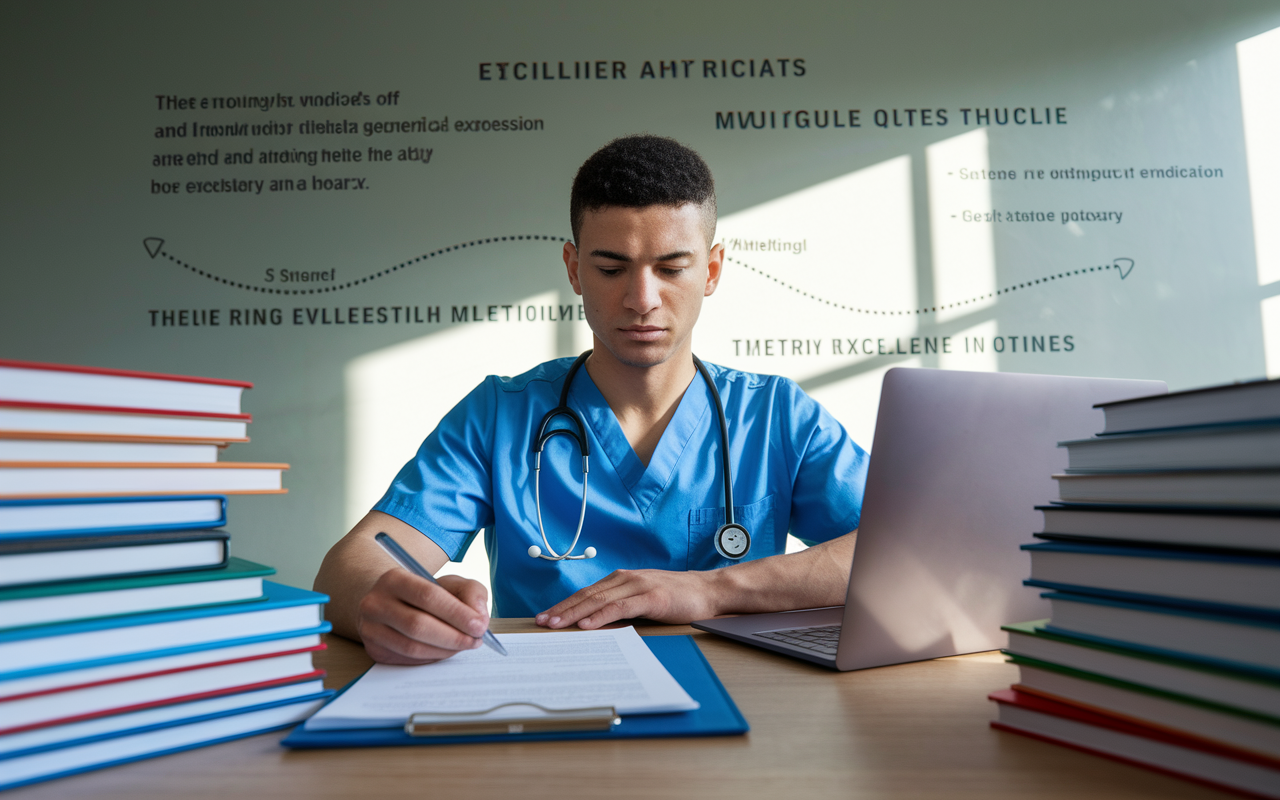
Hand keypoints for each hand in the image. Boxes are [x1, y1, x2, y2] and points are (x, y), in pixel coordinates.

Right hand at [355, 569, 490, 663]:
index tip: (479, 626)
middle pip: (417, 625)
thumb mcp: (451, 584)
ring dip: (444, 651)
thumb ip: (471, 593)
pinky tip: (445, 651)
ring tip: (464, 646)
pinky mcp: (374, 650)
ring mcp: (371, 629)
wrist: (392, 604)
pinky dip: (432, 658)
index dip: (456, 613)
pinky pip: (407, 660)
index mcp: (394, 579)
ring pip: (412, 647)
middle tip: (475, 640)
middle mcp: (375, 603)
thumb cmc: (426, 594)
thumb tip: (479, 619)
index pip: (428, 596)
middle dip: (453, 636)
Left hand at [535, 569, 721, 629]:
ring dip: (574, 613)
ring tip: (556, 624)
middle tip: (541, 622)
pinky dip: (601, 616)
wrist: (708, 591)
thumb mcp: (643, 600)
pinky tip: (587, 625)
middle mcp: (626, 579)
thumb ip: (622, 606)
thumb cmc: (676, 598)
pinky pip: (621, 608)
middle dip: (562, 610)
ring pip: (598, 600)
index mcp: (621, 579)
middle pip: (586, 595)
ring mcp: (638, 586)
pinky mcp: (652, 597)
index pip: (586, 593)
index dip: (564, 605)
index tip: (545, 617)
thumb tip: (595, 625)